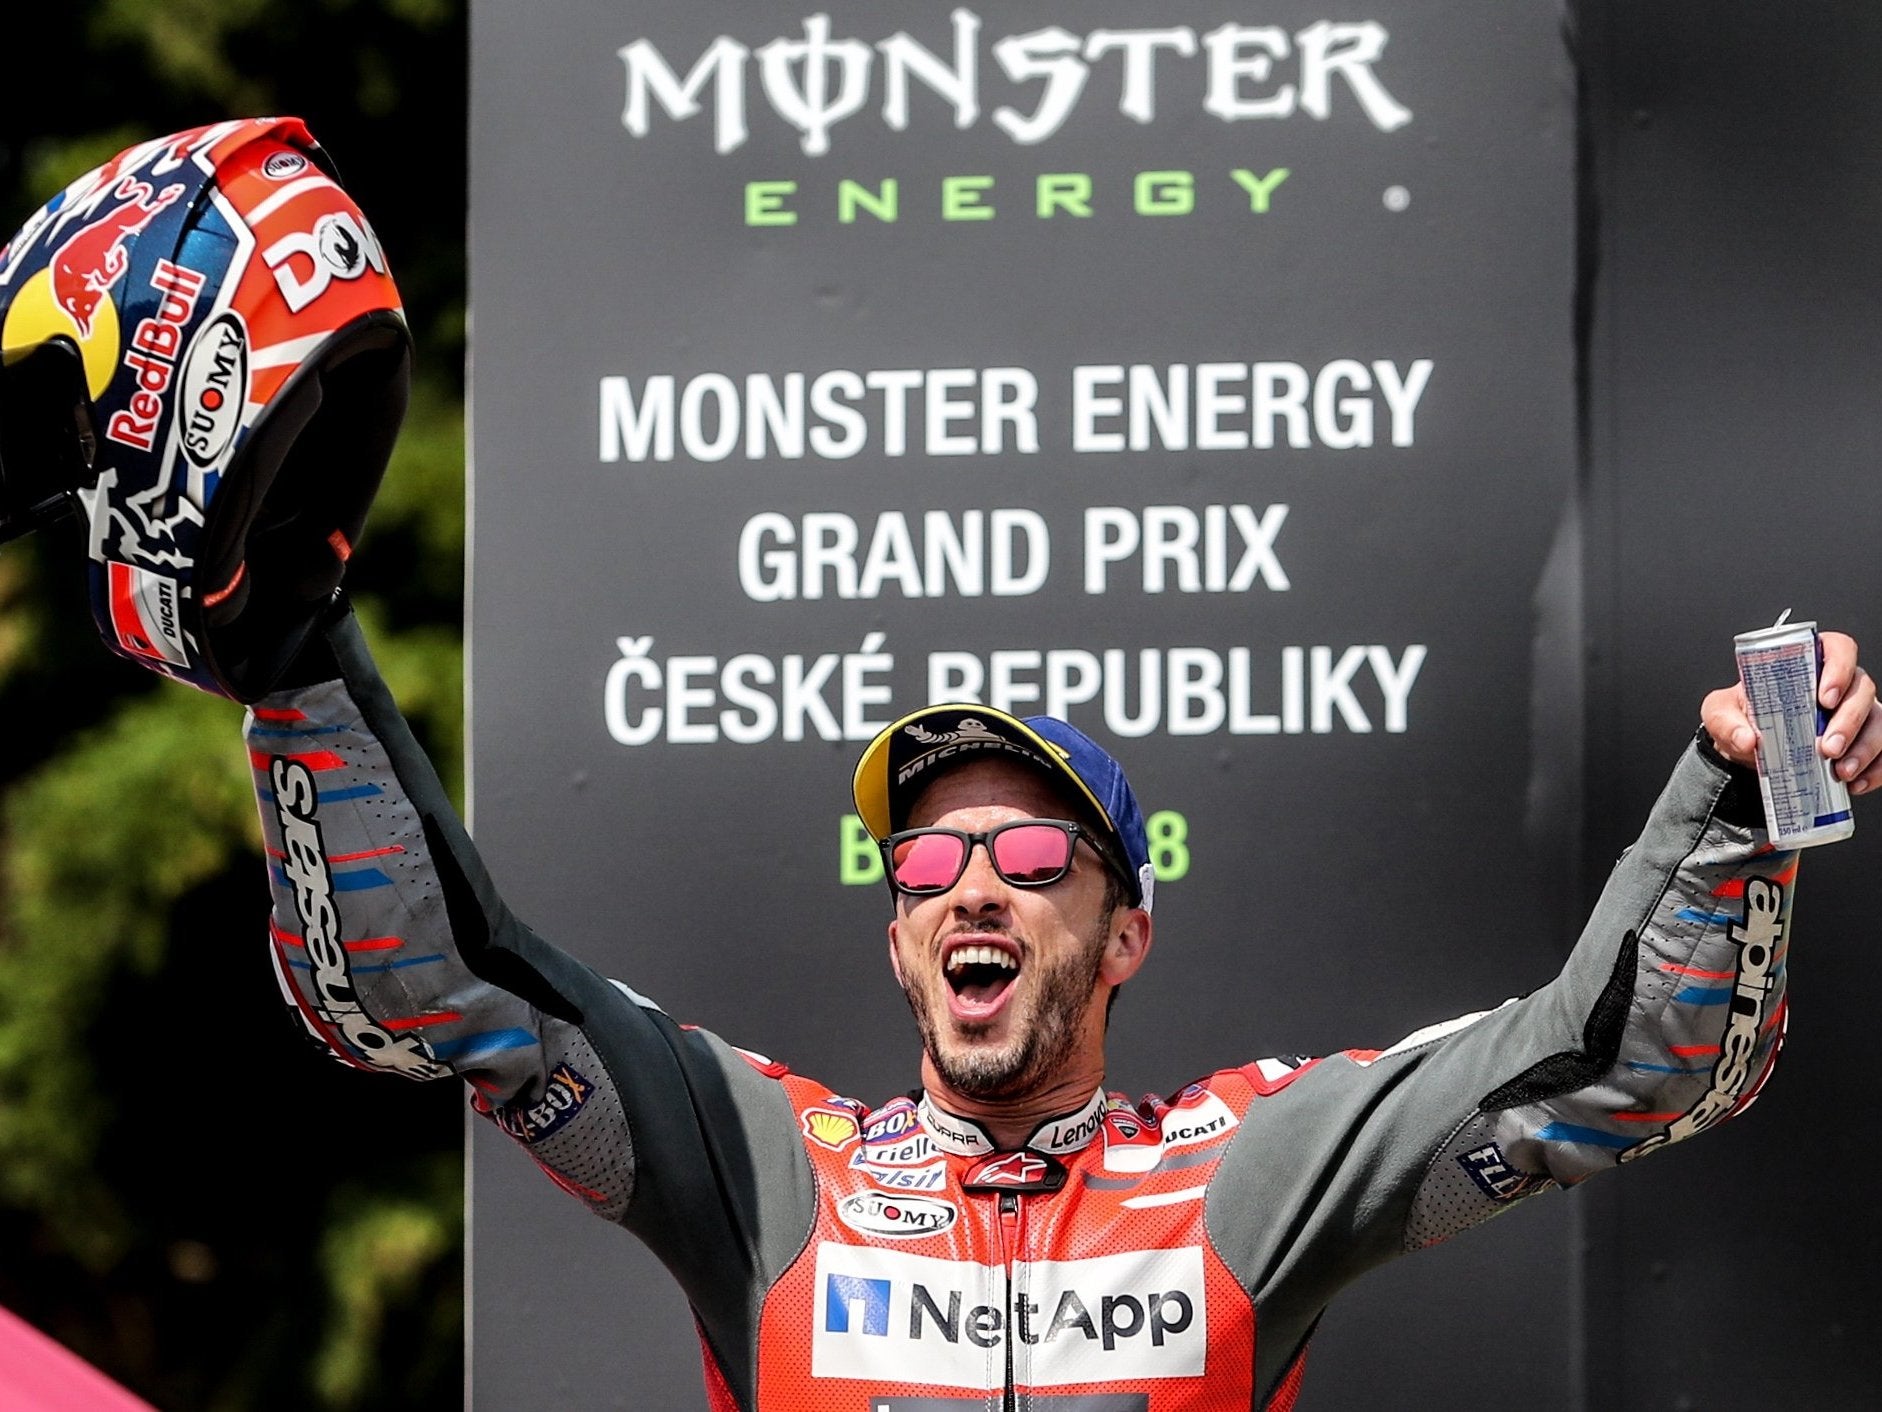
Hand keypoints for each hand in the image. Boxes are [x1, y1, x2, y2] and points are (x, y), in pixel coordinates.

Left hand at [1701, 630, 1881, 795]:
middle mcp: (1840, 685)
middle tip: (1827, 747)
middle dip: (1849, 720)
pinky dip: (1876, 769)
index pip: (1838, 649)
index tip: (1825, 698)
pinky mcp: (1864, 740)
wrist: (1746, 750)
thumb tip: (1747, 738)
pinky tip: (1854, 783)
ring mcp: (1856, 712)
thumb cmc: (1739, 718)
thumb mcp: (1720, 713)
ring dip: (1866, 747)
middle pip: (1862, 689)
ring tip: (1840, 771)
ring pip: (1879, 720)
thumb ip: (1726, 722)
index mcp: (1808, 665)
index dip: (1839, 668)